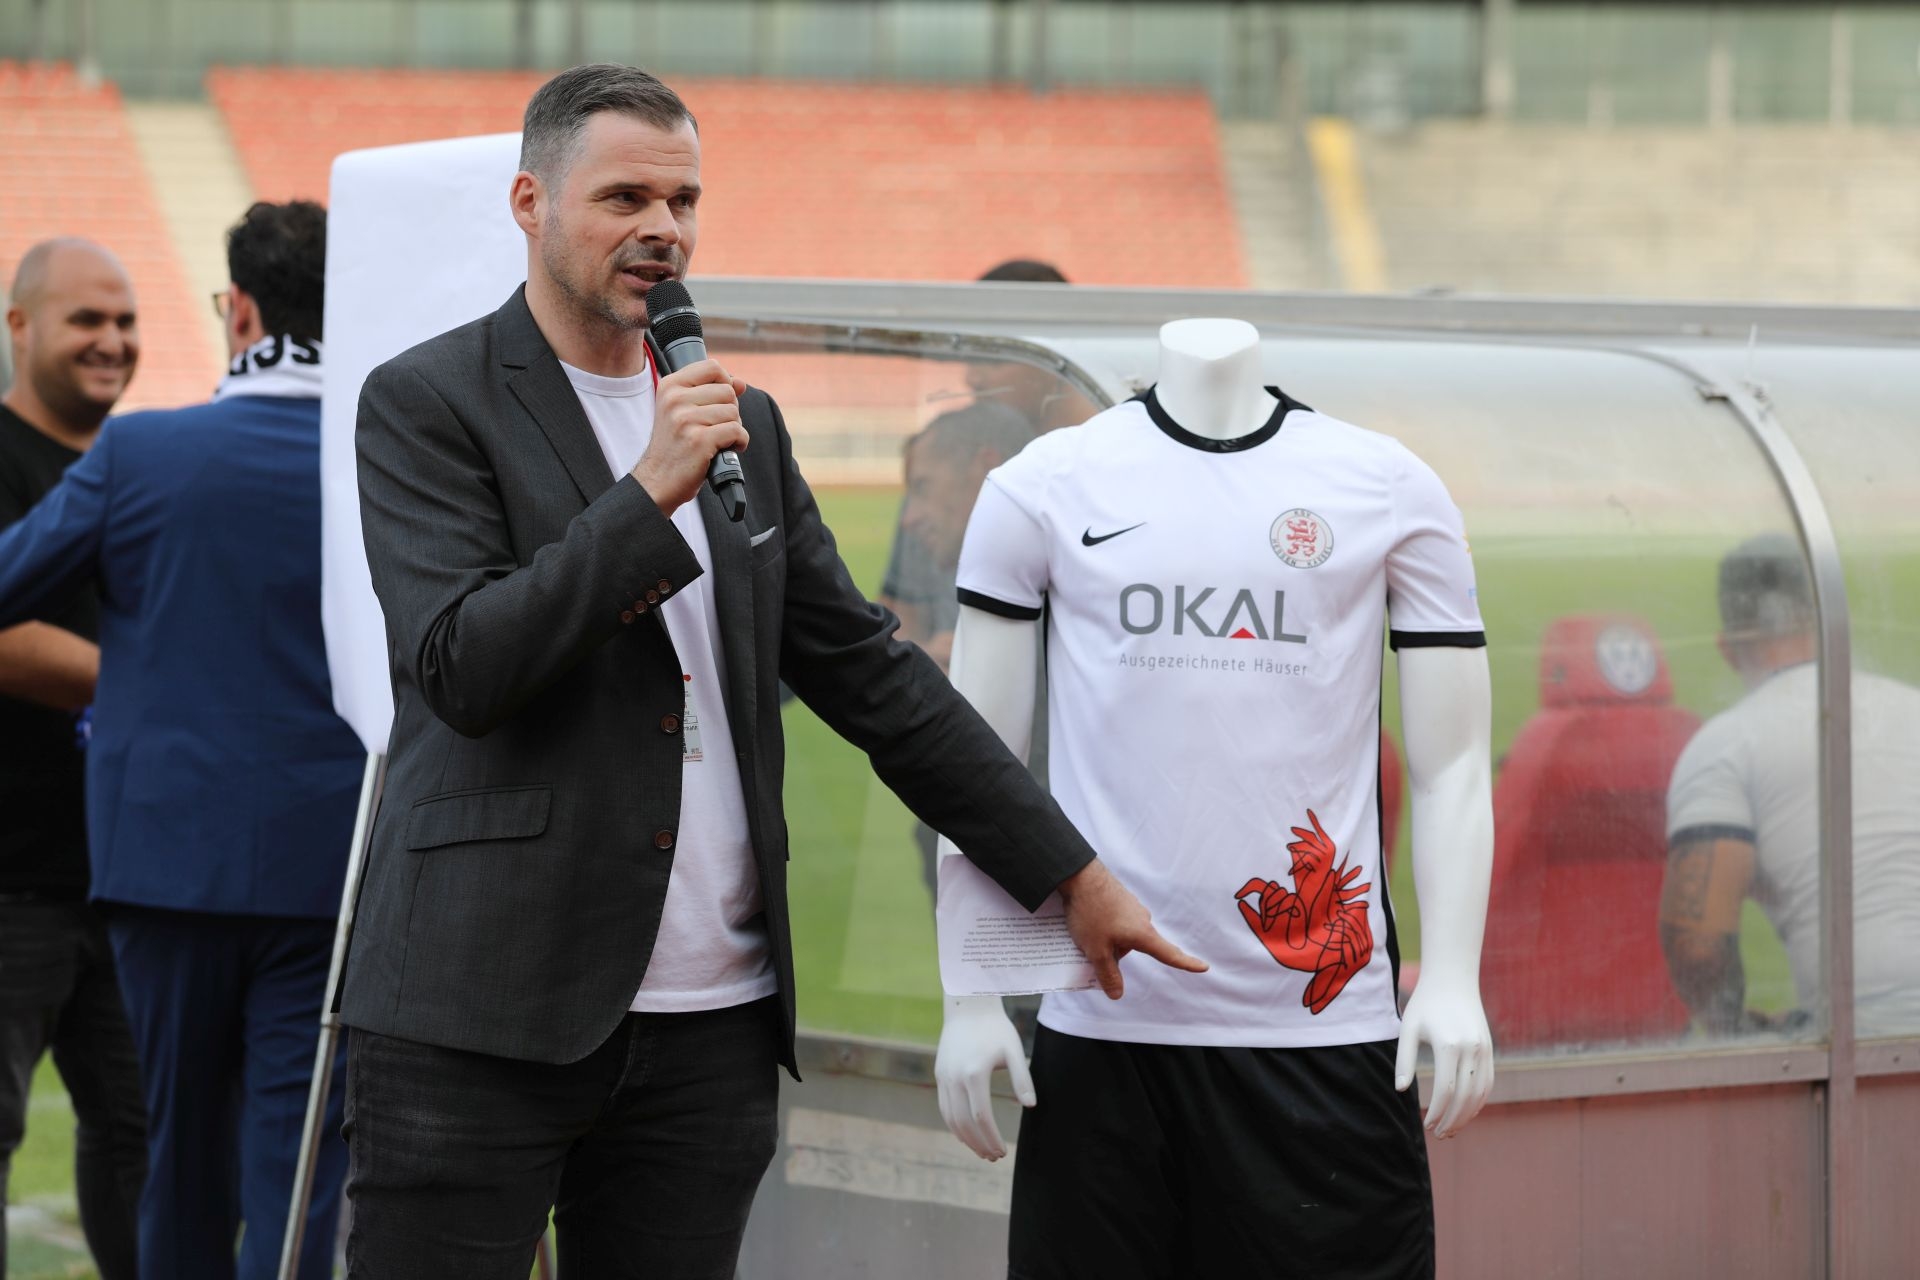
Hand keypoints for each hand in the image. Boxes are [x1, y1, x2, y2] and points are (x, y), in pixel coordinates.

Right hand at [631, 359, 750, 514]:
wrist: (657, 480)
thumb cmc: (674, 446)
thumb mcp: (683, 412)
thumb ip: (710, 393)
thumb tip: (740, 383)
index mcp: (670, 386)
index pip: (712, 367)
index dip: (725, 383)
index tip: (719, 402)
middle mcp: (676, 399)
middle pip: (728, 391)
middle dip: (730, 411)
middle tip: (715, 428)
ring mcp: (687, 419)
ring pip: (734, 412)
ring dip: (734, 429)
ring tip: (717, 440)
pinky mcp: (700, 440)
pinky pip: (737, 431)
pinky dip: (739, 443)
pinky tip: (724, 450)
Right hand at [935, 995, 1031, 1160]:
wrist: (967, 1007)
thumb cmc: (995, 1028)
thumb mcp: (1013, 1050)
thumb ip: (1022, 1078)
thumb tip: (1030, 1106)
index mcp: (975, 1074)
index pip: (982, 1117)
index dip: (992, 1138)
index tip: (1003, 1151)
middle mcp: (955, 1079)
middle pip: (964, 1123)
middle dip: (980, 1144)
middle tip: (995, 1157)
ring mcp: (944, 1078)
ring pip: (951, 1118)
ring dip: (966, 1139)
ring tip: (982, 1151)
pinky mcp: (939, 1075)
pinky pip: (944, 1107)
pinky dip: (954, 1125)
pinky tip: (967, 1134)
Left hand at [1058, 859, 1207, 999]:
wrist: (1079, 874)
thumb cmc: (1091, 913)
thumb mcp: (1096, 951)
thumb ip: (1108, 975)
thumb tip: (1118, 995)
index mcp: (1143, 934)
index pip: (1169, 954)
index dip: (1186, 963)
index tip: (1204, 967)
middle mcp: (1142, 920)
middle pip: (1134, 947)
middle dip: (1115, 954)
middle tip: (1091, 952)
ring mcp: (1131, 907)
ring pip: (1122, 934)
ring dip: (1106, 939)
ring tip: (1084, 932)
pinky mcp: (1120, 899)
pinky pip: (1115, 920)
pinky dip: (1102, 926)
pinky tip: (1086, 920)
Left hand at [1393, 971, 1493, 1138]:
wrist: (1453, 980)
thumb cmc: (1425, 1004)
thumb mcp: (1408, 1028)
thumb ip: (1405, 1060)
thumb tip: (1401, 1090)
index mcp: (1449, 1045)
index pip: (1446, 1090)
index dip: (1437, 1112)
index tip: (1427, 1124)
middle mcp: (1472, 1049)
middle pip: (1465, 1097)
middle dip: (1452, 1120)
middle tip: (1438, 1134)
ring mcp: (1485, 1050)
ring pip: (1480, 1093)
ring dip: (1467, 1115)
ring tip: (1451, 1129)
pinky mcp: (1490, 1050)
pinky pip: (1487, 1082)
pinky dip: (1478, 1101)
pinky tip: (1465, 1112)